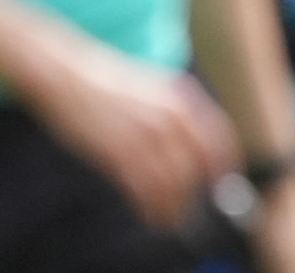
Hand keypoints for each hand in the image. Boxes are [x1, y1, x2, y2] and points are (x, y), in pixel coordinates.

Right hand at [31, 49, 238, 228]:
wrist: (70, 75)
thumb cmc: (111, 84)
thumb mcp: (156, 89)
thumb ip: (177, 112)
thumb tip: (194, 144)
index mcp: (181, 99)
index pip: (216, 138)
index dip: (223, 164)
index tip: (222, 182)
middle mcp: (168, 117)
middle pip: (194, 166)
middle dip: (193, 192)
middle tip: (188, 209)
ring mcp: (143, 135)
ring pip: (170, 182)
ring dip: (172, 205)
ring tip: (169, 219)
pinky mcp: (116, 152)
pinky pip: (142, 188)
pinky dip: (149, 205)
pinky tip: (149, 213)